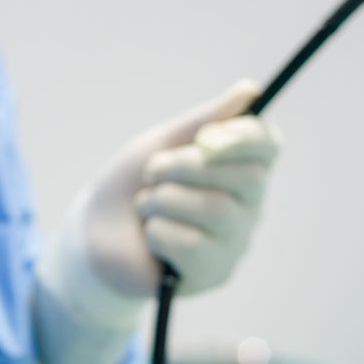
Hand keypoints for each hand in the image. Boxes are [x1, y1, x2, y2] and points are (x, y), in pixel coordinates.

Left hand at [83, 80, 279, 296]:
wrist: (95, 232)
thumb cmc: (134, 184)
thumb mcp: (162, 144)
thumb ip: (204, 121)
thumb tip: (250, 90)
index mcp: (239, 166)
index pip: (267, 146)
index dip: (245, 137)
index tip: (207, 136)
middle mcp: (247, 205)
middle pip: (247, 177)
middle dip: (187, 166)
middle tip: (152, 170)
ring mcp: (234, 242)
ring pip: (216, 209)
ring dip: (164, 199)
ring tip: (146, 205)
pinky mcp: (214, 273)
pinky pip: (192, 244)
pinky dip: (157, 232)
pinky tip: (151, 237)